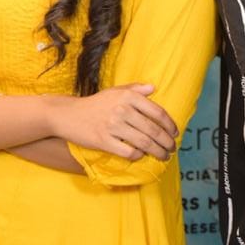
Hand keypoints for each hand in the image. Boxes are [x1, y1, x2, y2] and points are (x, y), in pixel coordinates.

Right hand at [50, 84, 178, 161]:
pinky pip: (128, 152)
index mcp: (128, 96)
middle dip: (167, 142)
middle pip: (153, 130)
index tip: (175, 133)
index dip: (170, 125)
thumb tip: (153, 88)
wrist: (69, 115)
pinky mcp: (104, 141)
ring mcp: (113, 126)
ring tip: (164, 156)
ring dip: (158, 152)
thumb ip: (135, 89)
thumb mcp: (114, 91)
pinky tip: (141, 156)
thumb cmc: (95, 104)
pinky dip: (138, 156)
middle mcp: (122, 109)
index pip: (157, 113)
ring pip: (144, 143)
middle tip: (172, 149)